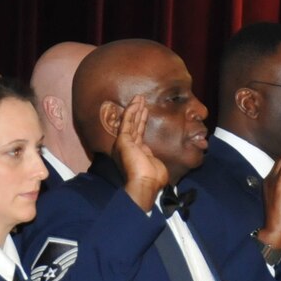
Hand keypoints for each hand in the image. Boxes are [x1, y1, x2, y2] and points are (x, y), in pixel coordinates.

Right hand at [114, 96, 169, 212]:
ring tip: (139, 97)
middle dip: (138, 112)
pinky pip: (127, 122)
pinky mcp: (123, 140)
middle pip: (134, 126)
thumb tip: (158, 164)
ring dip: (135, 108)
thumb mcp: (156, 166)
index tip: (145, 111)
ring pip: (131, 122)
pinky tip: (136, 102)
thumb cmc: (153, 179)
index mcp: (136, 154)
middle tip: (141, 100)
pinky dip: (131, 111)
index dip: (142, 122)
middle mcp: (128, 147)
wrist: (145, 183)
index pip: (138, 134)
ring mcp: (125, 143)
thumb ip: (154, 159)